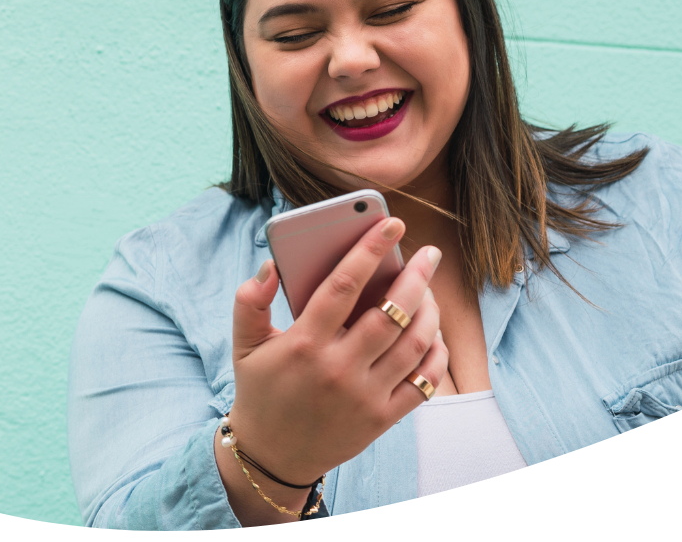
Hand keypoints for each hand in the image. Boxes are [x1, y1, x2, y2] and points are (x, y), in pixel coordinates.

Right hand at [226, 217, 448, 488]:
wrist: (272, 457)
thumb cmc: (261, 391)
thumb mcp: (244, 345)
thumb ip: (250, 300)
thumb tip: (270, 264)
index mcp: (304, 344)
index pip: (343, 285)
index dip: (370, 249)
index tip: (391, 224)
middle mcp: (337, 369)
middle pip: (391, 313)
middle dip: (416, 276)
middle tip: (428, 254)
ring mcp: (364, 396)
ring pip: (414, 344)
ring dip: (430, 311)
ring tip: (429, 291)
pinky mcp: (382, 419)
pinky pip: (424, 382)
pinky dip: (436, 353)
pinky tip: (433, 333)